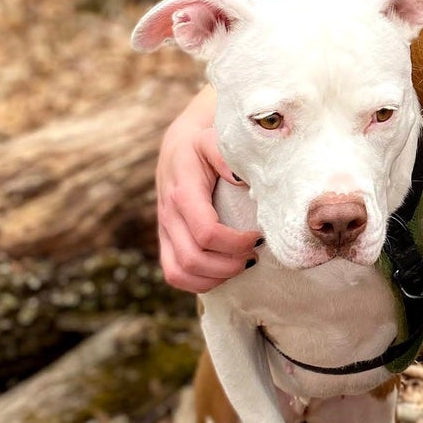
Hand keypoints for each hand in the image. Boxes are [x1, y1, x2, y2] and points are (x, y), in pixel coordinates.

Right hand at [156, 87, 259, 291]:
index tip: (258, 236)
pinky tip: (223, 271)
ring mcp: (164, 231)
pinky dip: (200, 282)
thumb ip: (226, 156)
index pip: (207, 232)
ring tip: (241, 263)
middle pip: (194, 259)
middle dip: (229, 264)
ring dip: (216, 276)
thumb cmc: (203, 146)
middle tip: (254, 254)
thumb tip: (240, 180)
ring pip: (182, 272)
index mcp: (184, 192)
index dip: (236, 242)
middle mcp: (169, 215)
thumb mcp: (214, 140)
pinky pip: (175, 275)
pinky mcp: (165, 241)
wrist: (177, 147)